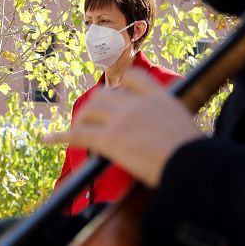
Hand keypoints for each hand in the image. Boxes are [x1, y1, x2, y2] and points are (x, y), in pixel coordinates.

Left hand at [44, 68, 203, 186]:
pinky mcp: (111, 139)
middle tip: (91, 123)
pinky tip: (47, 140)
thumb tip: (166, 135)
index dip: (120, 87)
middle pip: (104, 96)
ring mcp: (123, 119)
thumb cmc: (196, 157)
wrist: (194, 168)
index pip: (133, 78)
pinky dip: (60, 136)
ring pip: (90, 112)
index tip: (115, 98)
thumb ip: (171, 123)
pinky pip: (78, 134)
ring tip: (77, 134)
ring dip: (81, 123)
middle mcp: (138, 103)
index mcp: (159, 97)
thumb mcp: (188, 128)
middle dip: (94, 109)